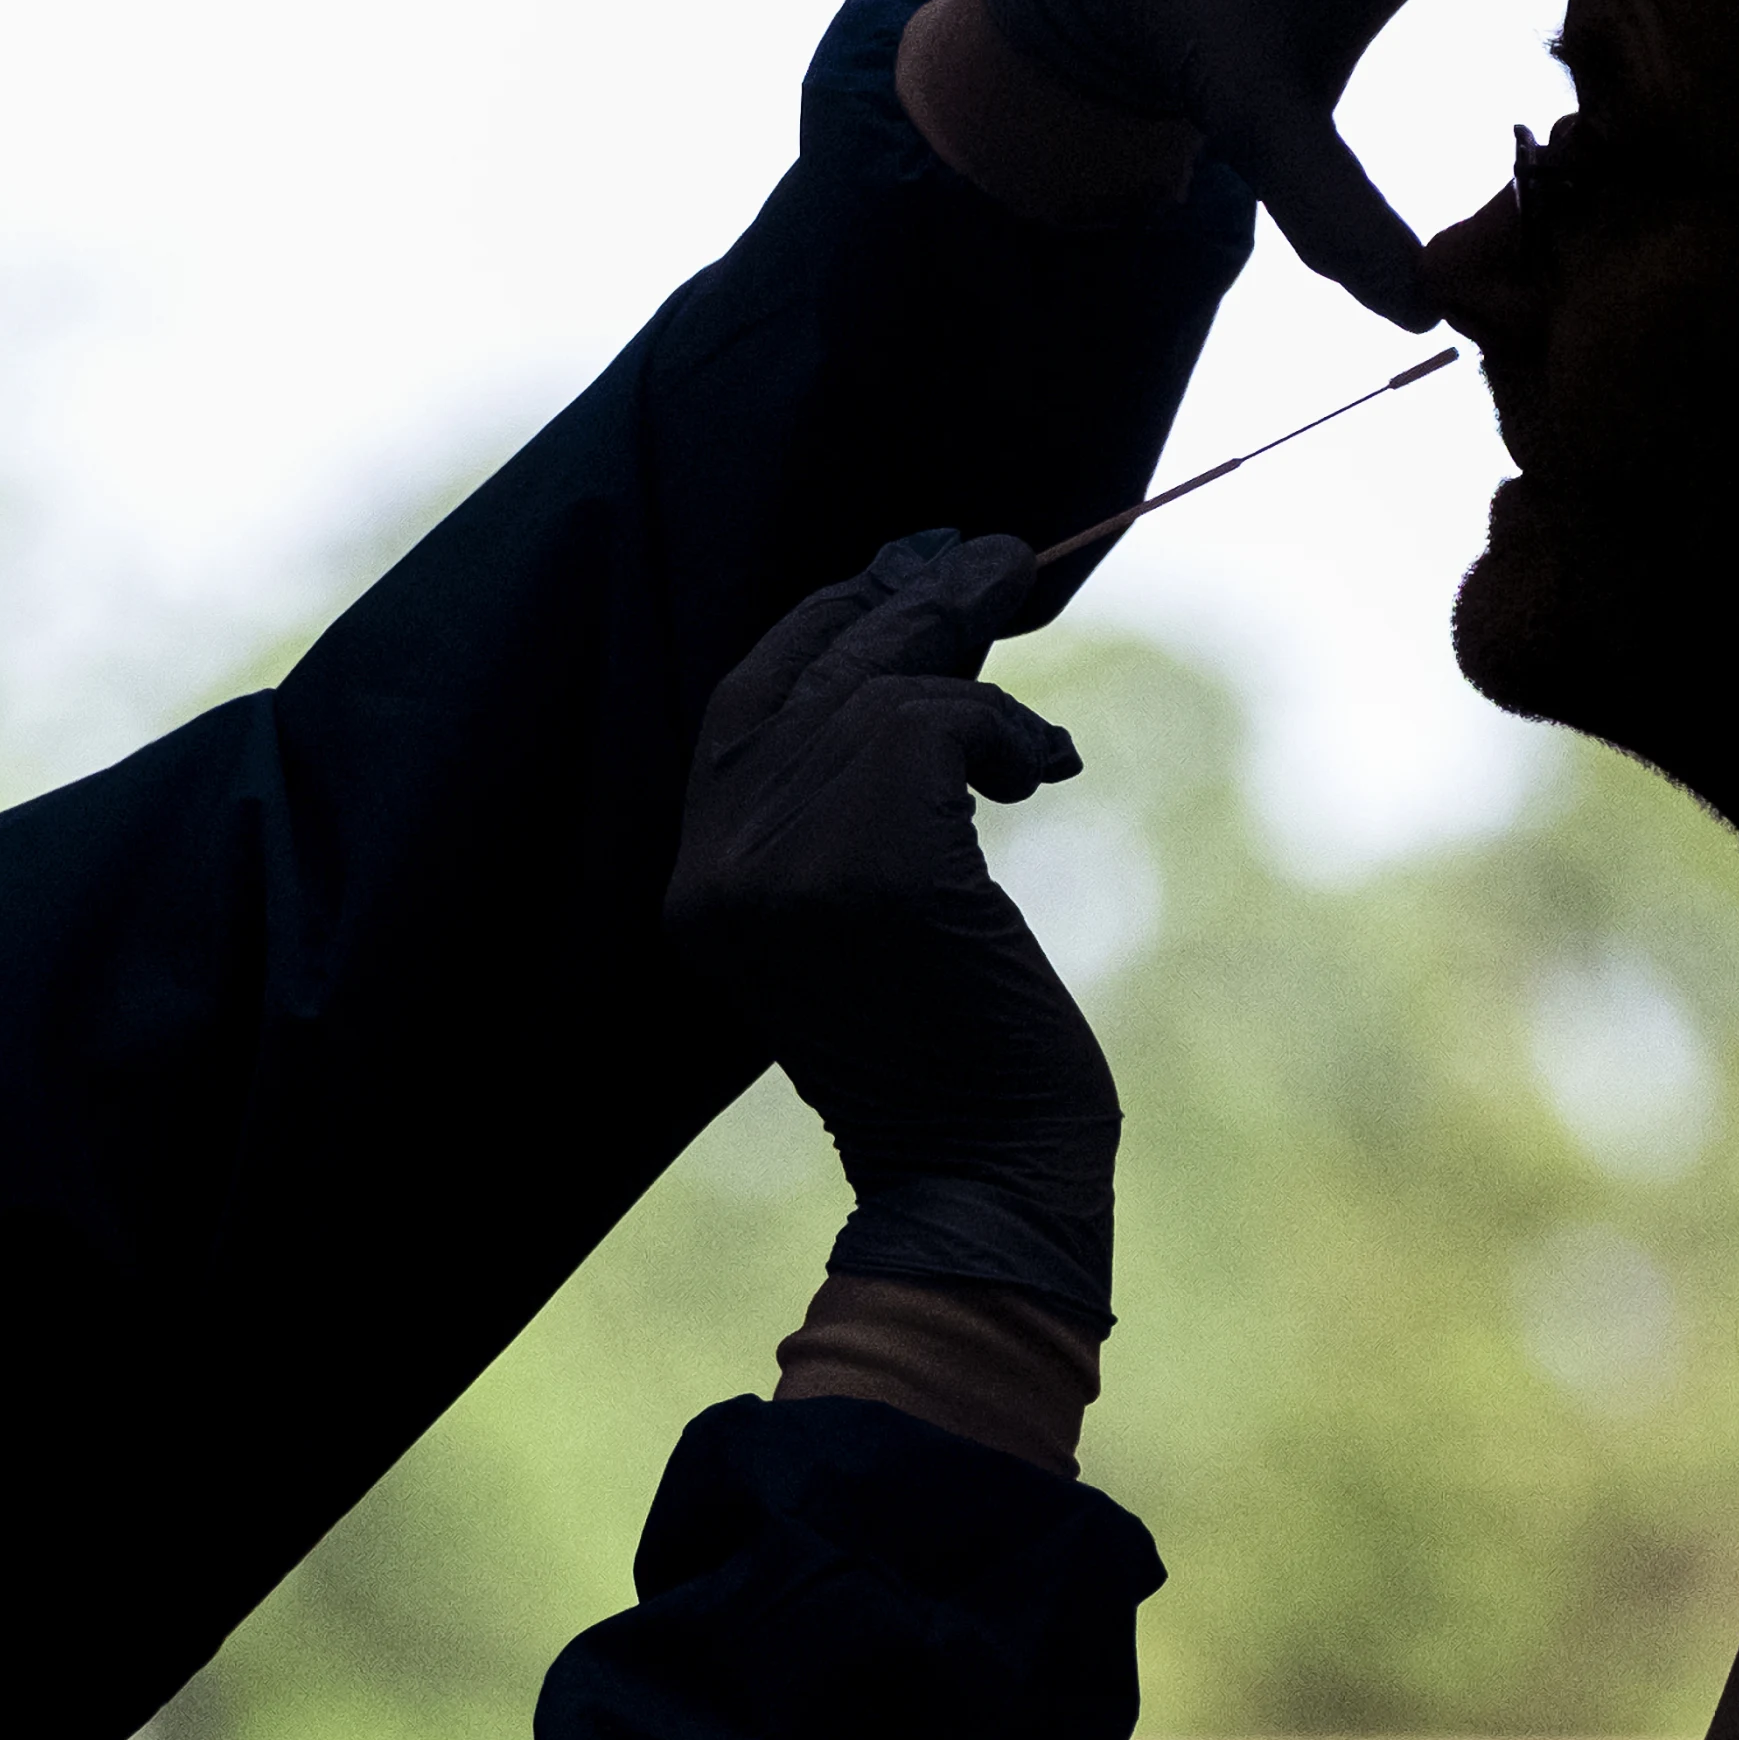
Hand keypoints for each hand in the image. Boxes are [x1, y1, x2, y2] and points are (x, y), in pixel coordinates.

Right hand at [665, 529, 1118, 1327]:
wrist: (980, 1183)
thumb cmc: (949, 1062)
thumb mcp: (857, 924)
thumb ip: (841, 814)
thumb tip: (905, 663)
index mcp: (698, 888)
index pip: (738, 705)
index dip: (818, 627)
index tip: (894, 578)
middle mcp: (721, 868)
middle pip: (805, 677)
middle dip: (902, 603)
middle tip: (992, 556)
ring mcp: (787, 867)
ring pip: (877, 689)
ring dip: (971, 665)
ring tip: (1031, 689)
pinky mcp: (875, 867)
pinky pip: (935, 723)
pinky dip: (1002, 728)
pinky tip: (1040, 772)